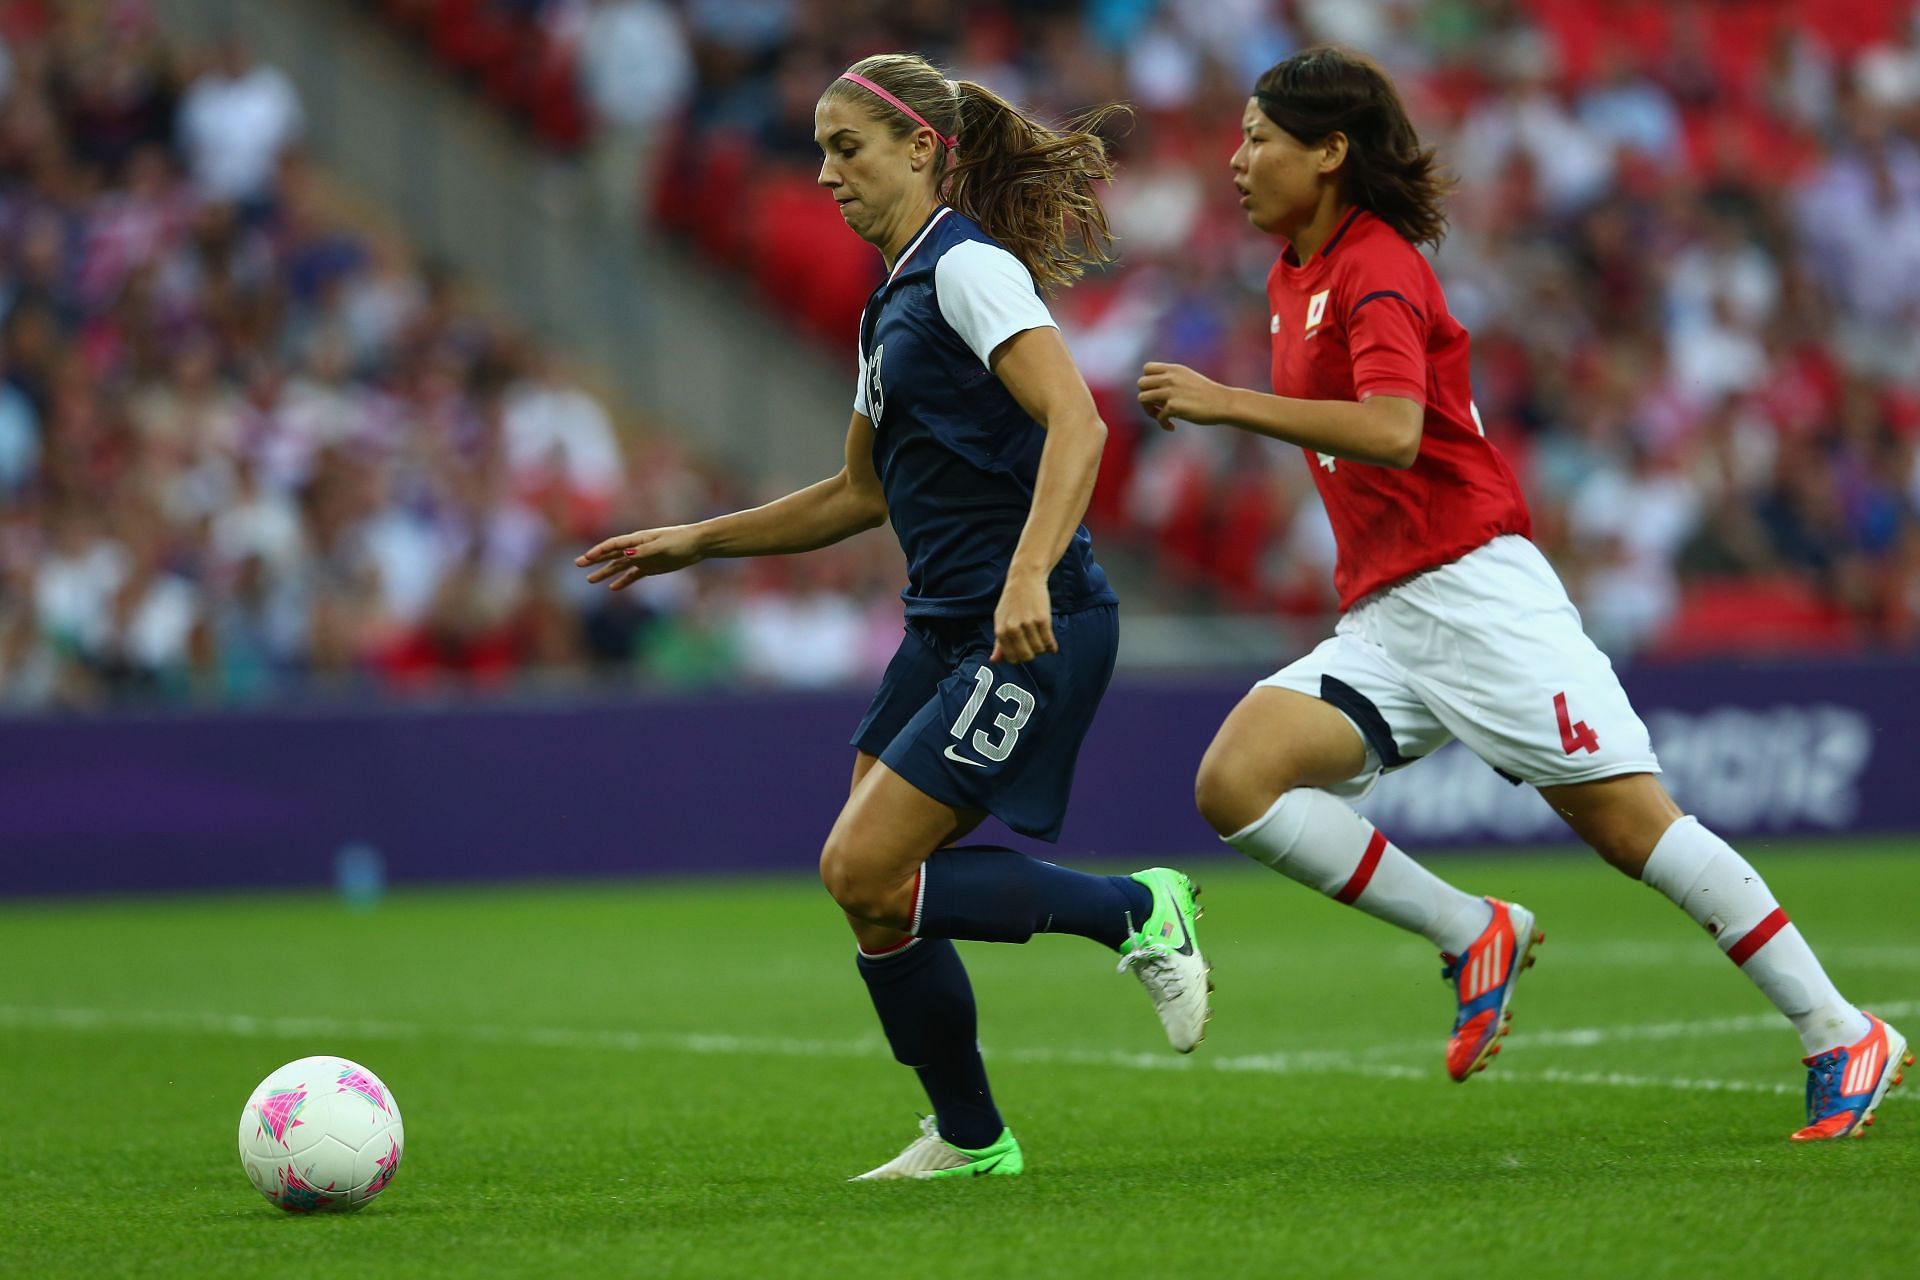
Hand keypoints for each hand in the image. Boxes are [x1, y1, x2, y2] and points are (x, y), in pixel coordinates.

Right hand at [575, 525, 703, 590]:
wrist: (698, 544)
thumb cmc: (681, 541)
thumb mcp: (662, 546)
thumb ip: (644, 551)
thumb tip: (625, 554)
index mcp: (638, 540)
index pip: (613, 545)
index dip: (599, 551)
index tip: (585, 558)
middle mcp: (637, 548)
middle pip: (612, 554)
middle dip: (595, 559)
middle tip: (578, 564)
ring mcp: (644, 558)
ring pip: (620, 566)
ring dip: (605, 572)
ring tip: (590, 580)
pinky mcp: (652, 567)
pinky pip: (633, 575)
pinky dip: (623, 581)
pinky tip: (613, 588)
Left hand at [990, 570, 1055, 664]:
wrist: (1025, 578)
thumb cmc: (1012, 601)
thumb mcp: (1001, 620)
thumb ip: (998, 642)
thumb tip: (994, 661)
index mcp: (1001, 631)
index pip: (1012, 658)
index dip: (1020, 657)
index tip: (1024, 651)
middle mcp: (1013, 629)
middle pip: (1026, 656)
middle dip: (1032, 654)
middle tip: (1035, 647)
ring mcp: (1028, 624)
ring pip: (1039, 650)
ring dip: (1043, 649)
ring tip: (1042, 641)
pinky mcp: (1042, 619)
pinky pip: (1049, 641)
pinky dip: (1052, 646)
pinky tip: (1052, 646)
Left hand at [1137, 361, 1229, 429]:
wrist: (1223, 403)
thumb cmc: (1207, 394)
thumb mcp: (1187, 379)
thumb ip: (1171, 380)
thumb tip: (1153, 392)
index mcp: (1174, 369)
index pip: (1147, 368)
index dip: (1148, 381)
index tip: (1157, 392)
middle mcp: (1170, 377)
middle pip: (1141, 383)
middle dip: (1146, 397)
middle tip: (1157, 407)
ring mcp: (1171, 391)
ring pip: (1142, 398)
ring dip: (1149, 411)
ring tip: (1162, 417)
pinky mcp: (1173, 406)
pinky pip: (1158, 417)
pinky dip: (1163, 424)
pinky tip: (1172, 427)